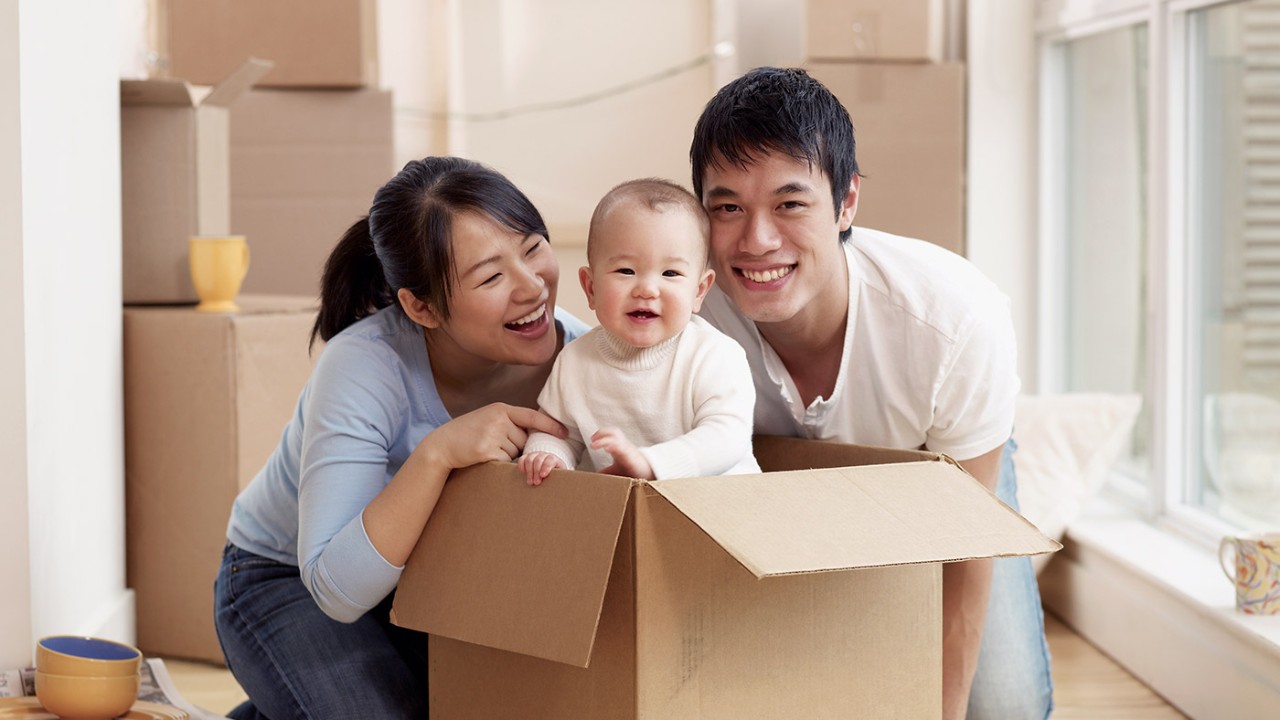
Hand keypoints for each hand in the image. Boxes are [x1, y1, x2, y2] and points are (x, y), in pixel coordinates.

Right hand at [416, 403, 566, 472]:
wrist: (442, 445)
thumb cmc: (468, 433)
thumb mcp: (488, 419)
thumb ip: (510, 423)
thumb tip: (535, 435)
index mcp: (501, 409)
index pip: (532, 416)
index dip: (550, 425)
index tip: (564, 433)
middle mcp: (498, 419)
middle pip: (524, 439)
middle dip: (516, 446)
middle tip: (495, 444)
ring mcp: (492, 434)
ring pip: (516, 452)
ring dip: (507, 455)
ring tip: (487, 448)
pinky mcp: (486, 451)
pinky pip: (505, 461)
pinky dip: (499, 463)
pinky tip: (484, 456)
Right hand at [518, 451, 564, 485]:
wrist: (551, 473)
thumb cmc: (556, 478)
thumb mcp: (560, 478)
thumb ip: (560, 481)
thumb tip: (562, 489)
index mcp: (554, 460)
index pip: (550, 460)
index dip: (546, 467)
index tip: (543, 476)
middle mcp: (545, 455)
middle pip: (538, 460)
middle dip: (536, 472)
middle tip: (536, 483)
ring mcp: (535, 455)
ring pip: (530, 459)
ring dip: (529, 471)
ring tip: (530, 482)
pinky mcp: (527, 457)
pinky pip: (522, 459)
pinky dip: (522, 465)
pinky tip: (523, 473)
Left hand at [591, 428, 652, 479]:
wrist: (648, 474)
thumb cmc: (633, 470)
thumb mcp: (618, 469)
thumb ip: (607, 471)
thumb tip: (596, 475)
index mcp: (620, 446)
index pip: (612, 433)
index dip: (601, 433)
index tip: (592, 440)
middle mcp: (624, 445)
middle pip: (615, 431)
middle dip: (602, 433)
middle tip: (592, 440)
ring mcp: (627, 449)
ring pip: (617, 437)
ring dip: (604, 438)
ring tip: (595, 444)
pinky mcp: (630, 455)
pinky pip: (622, 447)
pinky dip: (613, 445)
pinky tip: (607, 448)